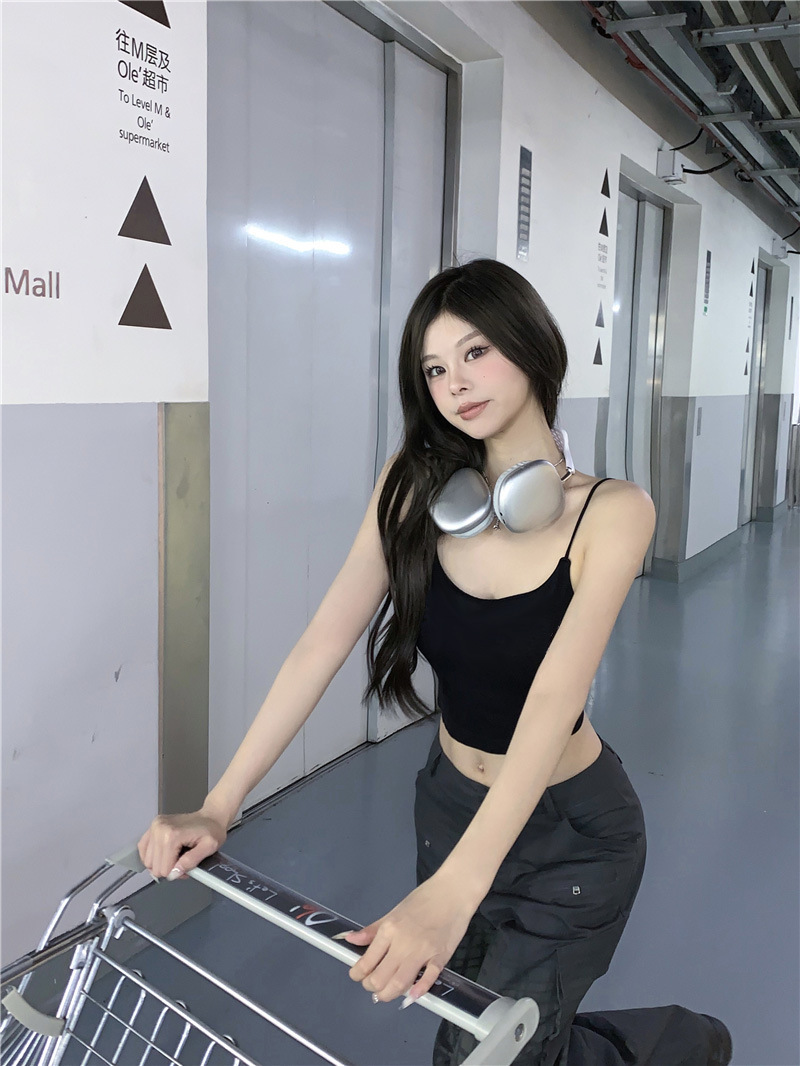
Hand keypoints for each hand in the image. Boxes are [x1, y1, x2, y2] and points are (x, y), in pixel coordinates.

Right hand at [138, 809, 226, 879]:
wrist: (211, 816)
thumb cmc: (212, 831)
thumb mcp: (209, 848)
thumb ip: (190, 862)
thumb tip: (173, 874)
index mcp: (172, 834)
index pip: (164, 869)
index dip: (177, 872)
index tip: (187, 865)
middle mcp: (160, 828)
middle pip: (154, 866)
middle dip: (169, 868)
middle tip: (183, 861)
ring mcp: (154, 826)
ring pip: (148, 861)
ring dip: (162, 862)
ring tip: (177, 855)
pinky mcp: (152, 826)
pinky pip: (143, 849)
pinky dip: (153, 856)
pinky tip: (165, 853)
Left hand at [343, 875, 474, 1003]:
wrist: (452, 892)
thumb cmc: (424, 899)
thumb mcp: (394, 912)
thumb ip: (372, 930)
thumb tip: (350, 939)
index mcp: (389, 930)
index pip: (367, 961)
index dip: (357, 974)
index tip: (357, 976)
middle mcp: (403, 943)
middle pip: (380, 978)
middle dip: (371, 988)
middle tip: (372, 987)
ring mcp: (423, 951)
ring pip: (400, 983)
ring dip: (389, 994)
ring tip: (386, 993)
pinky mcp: (441, 957)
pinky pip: (428, 979)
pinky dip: (419, 991)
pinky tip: (412, 995)